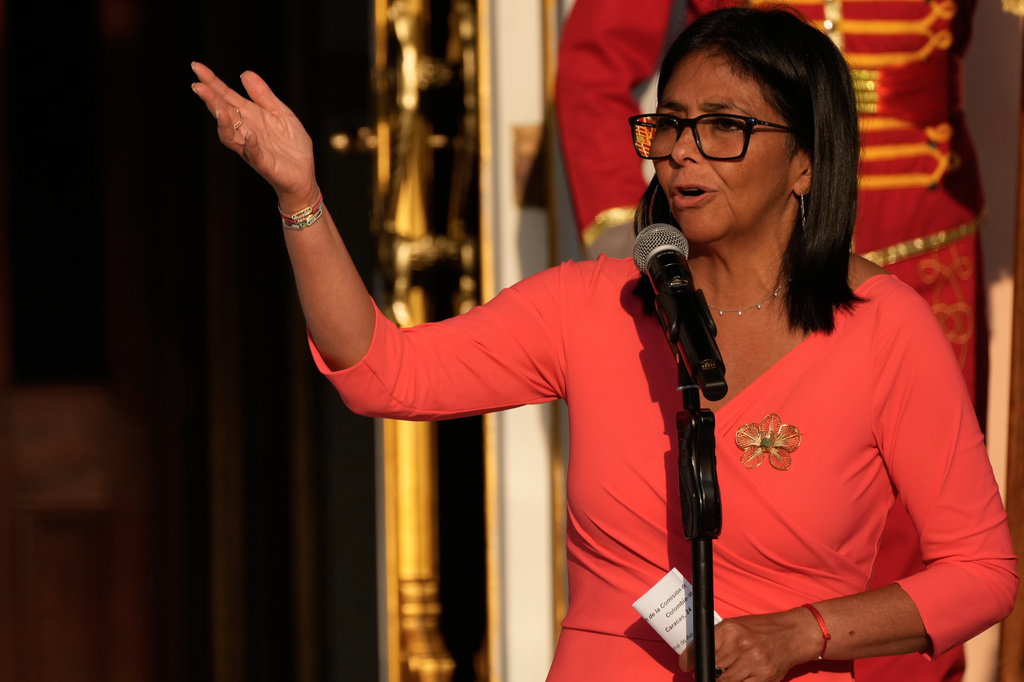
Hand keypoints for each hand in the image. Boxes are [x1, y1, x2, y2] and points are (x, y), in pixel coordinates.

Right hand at [190, 61, 317, 210]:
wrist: (303, 174)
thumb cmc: (290, 145)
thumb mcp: (280, 113)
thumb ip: (263, 96)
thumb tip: (244, 73)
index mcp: (249, 116)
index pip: (226, 97)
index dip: (212, 82)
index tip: (196, 66)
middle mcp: (245, 131)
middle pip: (223, 113)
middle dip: (211, 100)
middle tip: (198, 86)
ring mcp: (252, 149)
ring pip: (231, 136)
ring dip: (224, 123)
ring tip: (219, 109)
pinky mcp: (264, 164)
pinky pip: (255, 154)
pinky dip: (251, 145)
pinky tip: (250, 134)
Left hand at [679, 609, 818, 681]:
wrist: (791, 634)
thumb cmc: (760, 630)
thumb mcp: (735, 627)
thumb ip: (716, 640)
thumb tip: (695, 658)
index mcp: (729, 630)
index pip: (701, 649)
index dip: (690, 661)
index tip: (686, 667)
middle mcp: (741, 645)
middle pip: (713, 668)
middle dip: (706, 673)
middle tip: (704, 673)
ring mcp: (753, 662)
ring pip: (726, 681)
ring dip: (721, 680)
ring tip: (721, 676)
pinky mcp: (764, 676)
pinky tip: (738, 678)